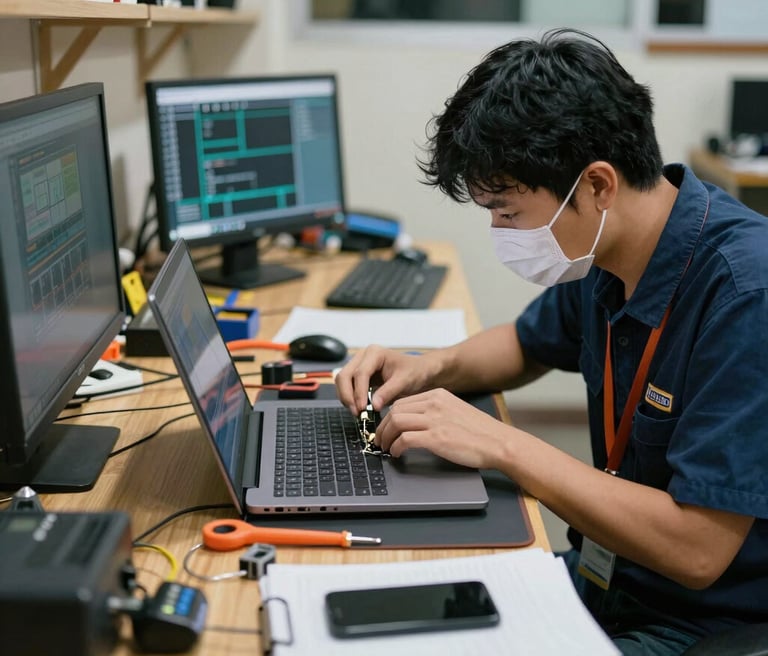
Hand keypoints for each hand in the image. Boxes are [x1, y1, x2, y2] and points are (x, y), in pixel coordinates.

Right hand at [335, 345, 434, 413]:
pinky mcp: (358, 374)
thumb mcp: (404, 382)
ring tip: (357, 413)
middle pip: (345, 375)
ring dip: (346, 397)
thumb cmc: (414, 372)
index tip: (362, 409)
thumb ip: (388, 392)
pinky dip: (349, 397)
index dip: (359, 392)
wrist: (419, 371)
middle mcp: (363, 356)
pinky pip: (347, 386)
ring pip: (342, 381)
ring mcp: (358, 364)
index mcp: (375, 353)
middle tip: (356, 413)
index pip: (360, 373)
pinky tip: (358, 408)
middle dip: (347, 395)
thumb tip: (373, 406)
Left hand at [375, 388, 511, 468]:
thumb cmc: (480, 432)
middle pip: (395, 410)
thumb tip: (415, 422)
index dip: (389, 416)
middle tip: (380, 439)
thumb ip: (436, 411)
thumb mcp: (455, 411)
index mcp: (438, 395)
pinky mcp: (436, 438)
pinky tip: (397, 454)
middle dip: (383, 426)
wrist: (498, 442)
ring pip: (396, 422)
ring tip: (385, 447)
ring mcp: (435, 420)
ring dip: (386, 437)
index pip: (403, 401)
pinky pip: (405, 439)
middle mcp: (434, 404)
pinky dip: (396, 447)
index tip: (386, 427)